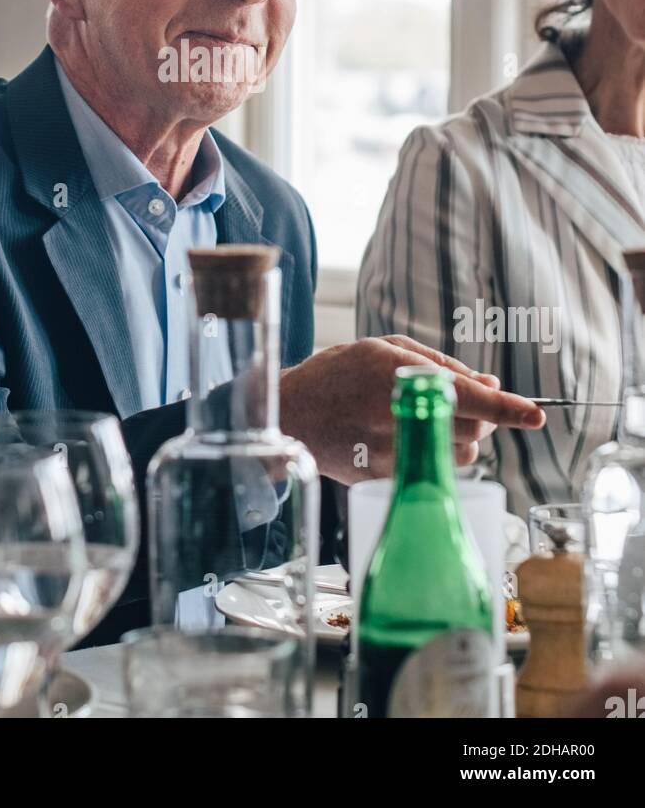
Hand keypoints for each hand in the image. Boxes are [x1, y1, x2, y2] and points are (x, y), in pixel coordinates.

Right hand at [279, 335, 545, 485]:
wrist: (290, 415)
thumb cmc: (337, 374)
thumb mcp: (384, 348)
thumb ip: (439, 364)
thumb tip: (487, 385)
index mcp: (398, 377)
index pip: (468, 397)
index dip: (508, 408)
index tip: (536, 415)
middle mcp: (397, 417)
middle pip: (473, 429)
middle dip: (484, 417)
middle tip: (468, 402)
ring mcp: (391, 452)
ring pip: (460, 454)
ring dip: (463, 437)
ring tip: (434, 420)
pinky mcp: (385, 478)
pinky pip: (435, 469)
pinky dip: (438, 454)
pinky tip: (413, 438)